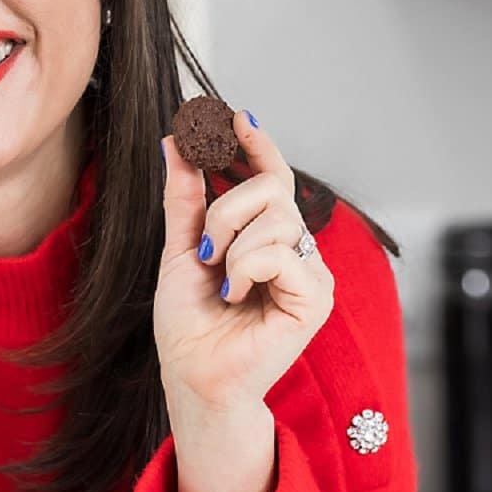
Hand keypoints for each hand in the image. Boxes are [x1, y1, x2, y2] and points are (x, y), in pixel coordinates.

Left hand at [156, 113, 335, 413]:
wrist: (192, 376)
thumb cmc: (189, 325)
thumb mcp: (181, 248)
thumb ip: (184, 197)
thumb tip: (175, 140)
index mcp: (266, 238)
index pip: (271, 178)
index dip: (257, 144)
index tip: (234, 115)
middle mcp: (295, 250)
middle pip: (272, 189)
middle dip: (226, 211)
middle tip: (206, 251)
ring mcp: (311, 272)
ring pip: (276, 217)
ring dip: (232, 245)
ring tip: (222, 282)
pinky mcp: (316, 296)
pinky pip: (281, 251)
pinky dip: (247, 269)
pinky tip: (238, 297)